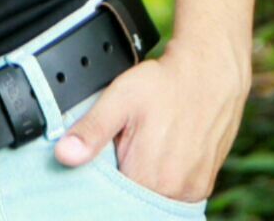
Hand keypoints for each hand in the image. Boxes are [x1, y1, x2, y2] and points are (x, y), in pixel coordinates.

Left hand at [53, 37, 251, 201]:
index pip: (112, 198)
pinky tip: (156, 155)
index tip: (98, 163)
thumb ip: (92, 129)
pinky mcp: (203, 186)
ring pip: (153, 197)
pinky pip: (174, 193)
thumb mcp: (120, 99)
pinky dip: (161, 179)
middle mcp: (173, 192)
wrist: (209, 74)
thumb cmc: (164, 84)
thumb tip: (64, 155)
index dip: (101, 182)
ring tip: (138, 149)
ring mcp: (192, 191)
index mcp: (148, 176)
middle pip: (133, 198)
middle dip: (121, 179)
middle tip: (119, 148)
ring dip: (141, 179)